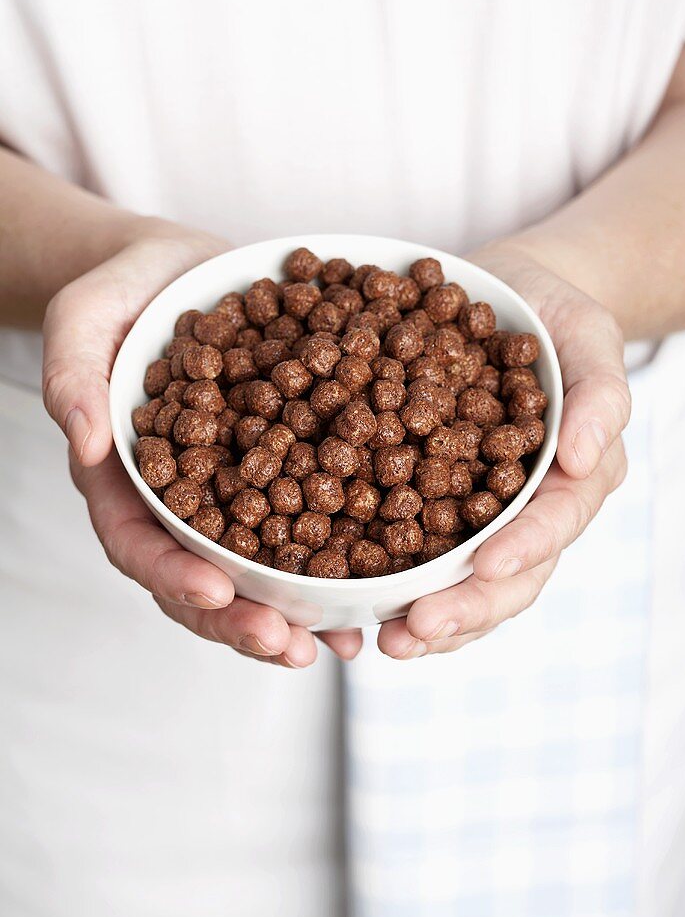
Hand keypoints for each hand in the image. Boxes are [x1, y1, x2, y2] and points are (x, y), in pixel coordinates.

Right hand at [42, 225, 360, 665]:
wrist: (177, 269)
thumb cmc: (120, 293)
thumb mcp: (83, 319)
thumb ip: (74, 377)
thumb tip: (84, 445)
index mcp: (123, 478)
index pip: (136, 543)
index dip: (173, 575)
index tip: (218, 594)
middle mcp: (178, 499)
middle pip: (200, 576)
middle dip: (243, 620)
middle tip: (290, 647)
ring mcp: (229, 490)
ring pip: (256, 567)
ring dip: (295, 611)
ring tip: (340, 643)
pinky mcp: (276, 466)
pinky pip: (302, 518)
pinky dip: (336, 555)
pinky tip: (378, 581)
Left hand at [377, 244, 630, 658]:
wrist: (515, 297)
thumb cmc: (560, 319)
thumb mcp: (590, 337)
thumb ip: (599, 395)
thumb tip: (586, 458)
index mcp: (571, 478)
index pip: (552, 524)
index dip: (523, 549)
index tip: (485, 567)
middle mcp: (525, 508)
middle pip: (504, 575)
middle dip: (463, 609)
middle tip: (414, 632)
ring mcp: (479, 509)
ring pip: (459, 577)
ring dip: (425, 614)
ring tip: (384, 639)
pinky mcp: (434, 495)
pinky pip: (416, 543)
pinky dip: (390, 574)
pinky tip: (353, 594)